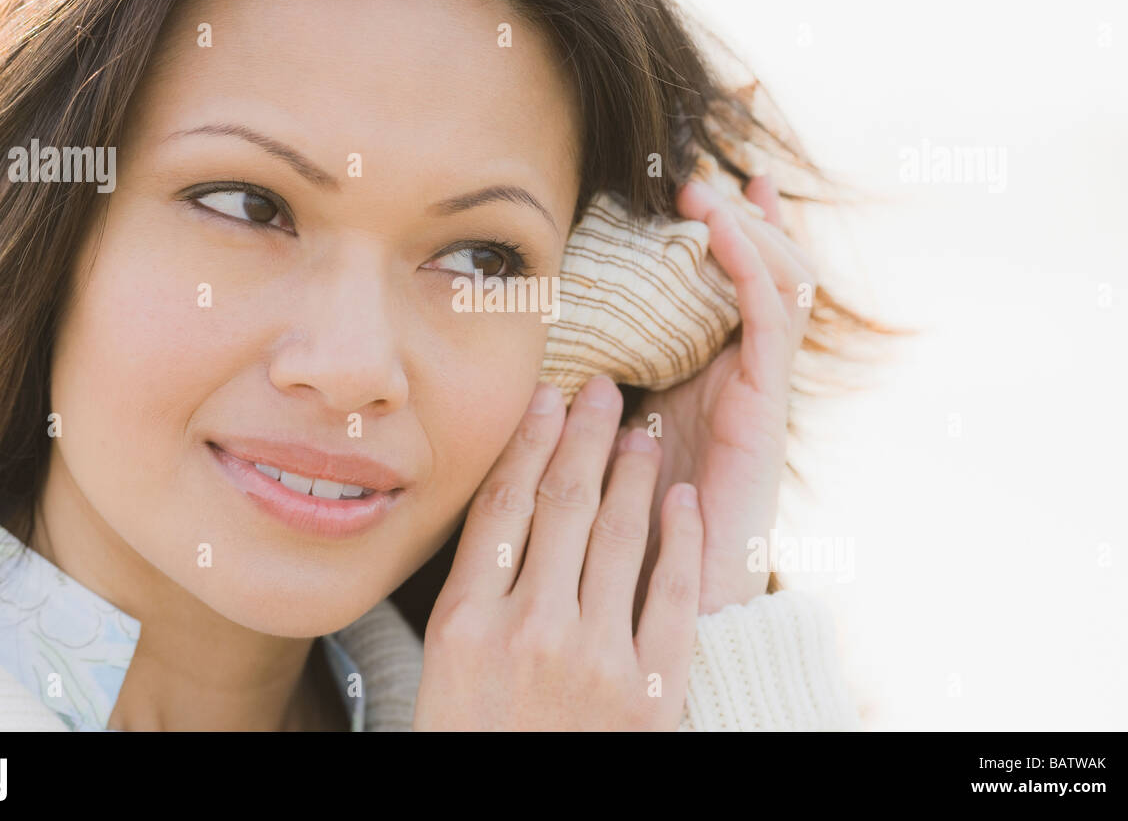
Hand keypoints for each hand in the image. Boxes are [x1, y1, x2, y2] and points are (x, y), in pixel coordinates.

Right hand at [413, 375, 703, 729]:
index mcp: (465, 624)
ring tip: (639, 432)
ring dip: (631, 474)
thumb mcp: (444, 668)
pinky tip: (684, 501)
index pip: (503, 507)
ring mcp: (593, 661)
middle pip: (559, 506)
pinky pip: (673, 597)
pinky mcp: (650, 693)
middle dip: (582, 437)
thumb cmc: (473, 739)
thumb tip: (502, 509)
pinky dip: (681, 542)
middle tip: (599, 389)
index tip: (544, 397)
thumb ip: (471, 592)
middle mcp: (528, 631)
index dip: (527, 443)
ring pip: (616, 537)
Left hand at [633, 174, 818, 615]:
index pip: (733, 290)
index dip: (727, 237)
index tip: (696, 189)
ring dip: (745, 230)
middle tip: (701, 179)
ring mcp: (762, 389)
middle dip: (742, 220)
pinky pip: (771, 320)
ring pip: (779, 284)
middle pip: (766, 275)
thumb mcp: (602, 439)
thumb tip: (549, 353)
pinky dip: (749, 267)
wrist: (666, 598)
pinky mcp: (768, 407)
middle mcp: (743, 378)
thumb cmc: (624, 526)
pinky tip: (720, 231)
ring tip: (705, 193)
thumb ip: (595, 395)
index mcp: (709, 380)